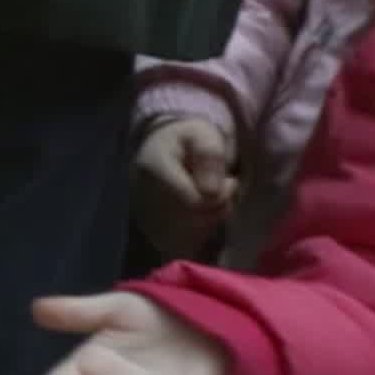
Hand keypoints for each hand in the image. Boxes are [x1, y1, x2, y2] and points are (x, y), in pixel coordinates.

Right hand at [133, 112, 237, 262]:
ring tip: (214, 196)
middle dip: (219, 208)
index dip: (220, 197)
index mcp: (154, 169)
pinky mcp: (152, 228)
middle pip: (194, 220)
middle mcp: (144, 196)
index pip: (193, 201)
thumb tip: (212, 191)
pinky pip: (184, 240)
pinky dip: (201, 228)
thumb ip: (209, 155)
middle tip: (226, 187)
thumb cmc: (187, 138)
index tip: (230, 181)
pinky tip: (204, 210)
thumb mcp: (202, 134)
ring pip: (191, 233)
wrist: (162, 146)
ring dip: (212, 218)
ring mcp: (145, 215)